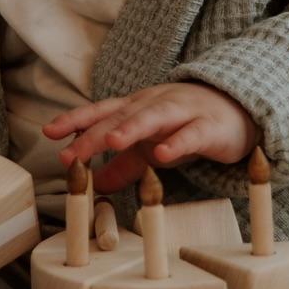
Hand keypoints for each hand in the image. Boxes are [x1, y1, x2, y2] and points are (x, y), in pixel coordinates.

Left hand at [43, 84, 257, 192]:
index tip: (49, 133)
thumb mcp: (151, 144)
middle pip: (121, 117)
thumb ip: (123, 163)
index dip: (75, 121)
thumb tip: (94, 183)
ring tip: (111, 141)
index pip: (101, 112)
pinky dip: (177, 142)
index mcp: (137, 108)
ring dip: (132, 128)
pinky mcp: (209, 126)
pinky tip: (163, 154)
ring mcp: (183, 112)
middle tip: (70, 152)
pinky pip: (192, 134)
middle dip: (94, 134)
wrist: (239, 109)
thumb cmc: (188, 124)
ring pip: (154, 117)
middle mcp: (155, 105)